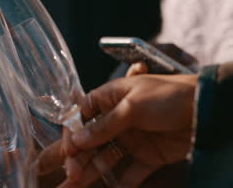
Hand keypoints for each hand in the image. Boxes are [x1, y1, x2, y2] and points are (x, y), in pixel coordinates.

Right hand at [61, 74, 197, 186]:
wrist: (206, 108)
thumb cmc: (168, 96)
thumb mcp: (132, 106)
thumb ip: (104, 126)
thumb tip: (77, 141)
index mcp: (110, 100)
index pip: (81, 118)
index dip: (72, 135)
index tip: (69, 152)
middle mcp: (117, 120)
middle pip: (90, 142)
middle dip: (78, 160)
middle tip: (70, 178)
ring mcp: (132, 139)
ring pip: (105, 159)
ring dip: (91, 173)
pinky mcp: (147, 156)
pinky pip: (129, 172)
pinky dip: (119, 183)